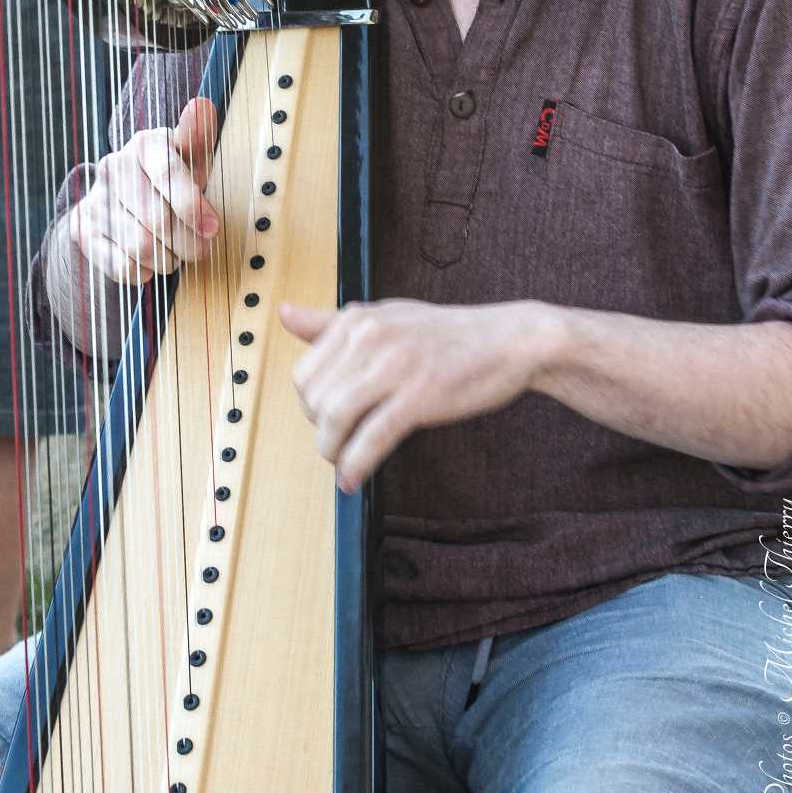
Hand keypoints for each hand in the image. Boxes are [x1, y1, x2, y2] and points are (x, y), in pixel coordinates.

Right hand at [68, 98, 218, 284]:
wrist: (122, 203)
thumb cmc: (170, 178)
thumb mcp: (190, 159)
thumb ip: (198, 137)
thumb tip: (202, 104)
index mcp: (145, 144)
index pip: (167, 174)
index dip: (192, 205)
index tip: (212, 228)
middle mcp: (114, 167)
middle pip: (158, 220)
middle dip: (188, 242)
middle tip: (200, 248)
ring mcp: (96, 200)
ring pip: (141, 248)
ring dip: (168, 258)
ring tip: (175, 252)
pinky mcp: (82, 231)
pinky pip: (121, 266)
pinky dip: (143, 271)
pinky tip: (149, 261)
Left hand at [283, 298, 552, 492]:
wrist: (508, 340)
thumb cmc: (445, 334)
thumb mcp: (385, 317)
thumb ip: (331, 323)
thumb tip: (283, 314)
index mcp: (357, 318)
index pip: (303, 374)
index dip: (309, 406)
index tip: (326, 419)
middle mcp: (370, 337)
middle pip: (314, 401)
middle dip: (321, 430)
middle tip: (339, 443)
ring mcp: (394, 367)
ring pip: (335, 419)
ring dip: (333, 452)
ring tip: (343, 463)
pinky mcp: (419, 398)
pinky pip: (370, 438)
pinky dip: (356, 465)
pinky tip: (355, 479)